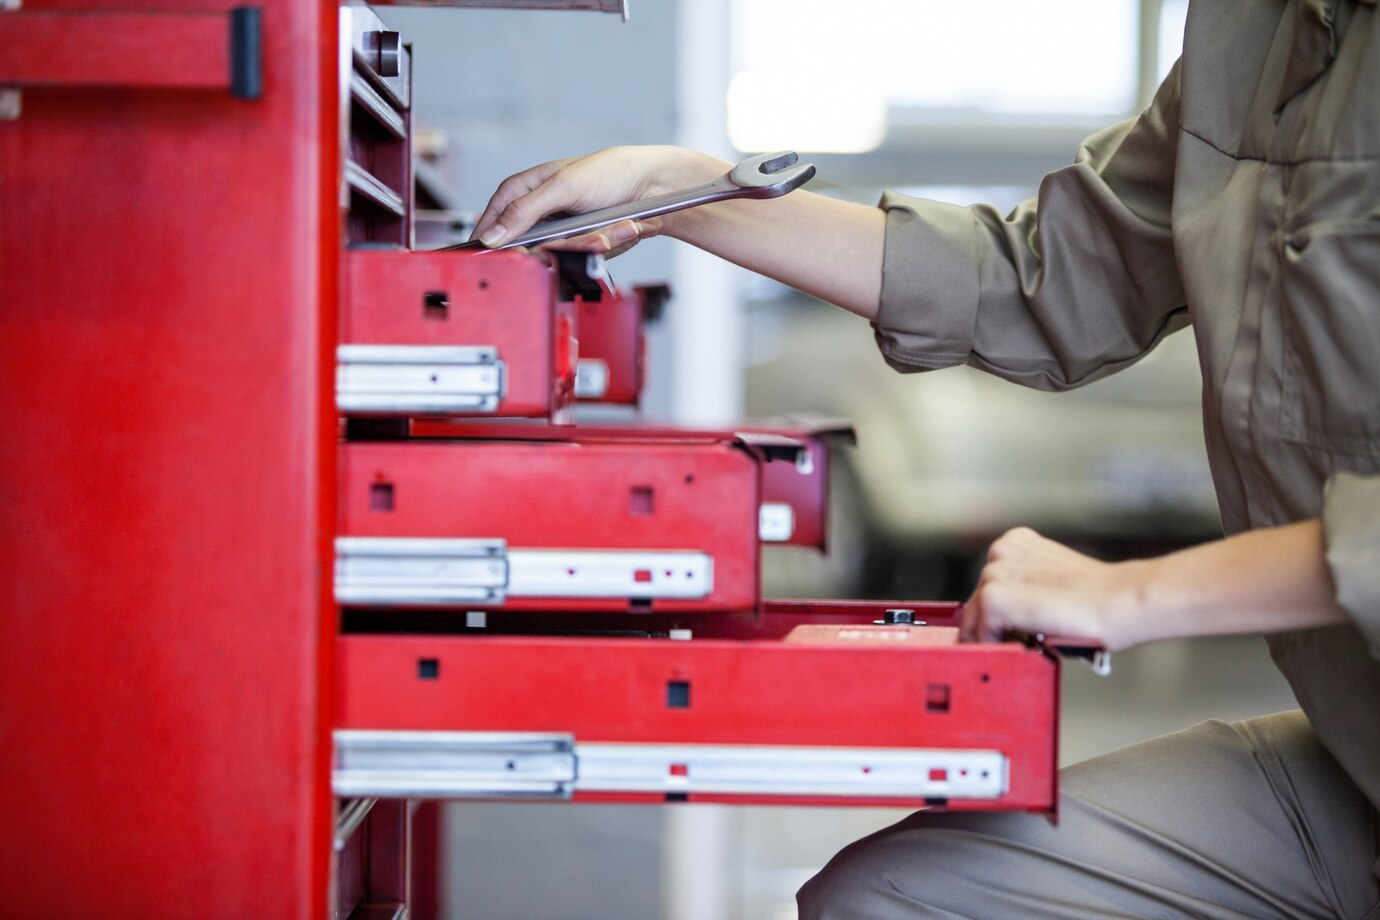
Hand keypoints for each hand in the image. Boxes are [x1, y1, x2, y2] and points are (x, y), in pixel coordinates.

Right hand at [469, 145, 727, 256]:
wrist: (657, 188)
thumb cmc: (612, 172)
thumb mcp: (563, 187)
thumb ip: (525, 211)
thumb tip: (492, 235)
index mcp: (529, 187)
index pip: (497, 214)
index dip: (492, 233)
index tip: (489, 252)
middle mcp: (546, 211)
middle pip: (533, 243)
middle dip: (562, 243)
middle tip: (584, 236)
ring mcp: (567, 229)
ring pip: (564, 253)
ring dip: (591, 243)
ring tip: (611, 229)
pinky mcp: (587, 242)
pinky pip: (587, 257)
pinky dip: (607, 245)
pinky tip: (621, 229)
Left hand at [962, 527, 1150, 650]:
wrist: (1119, 601)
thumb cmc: (1096, 597)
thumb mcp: (1051, 579)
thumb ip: (1025, 586)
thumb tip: (1005, 616)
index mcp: (1015, 543)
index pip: (986, 587)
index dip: (1000, 615)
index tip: (1015, 629)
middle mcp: (1001, 552)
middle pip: (977, 604)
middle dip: (996, 628)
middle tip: (1029, 639)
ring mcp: (995, 573)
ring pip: (977, 621)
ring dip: (999, 638)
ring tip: (1034, 641)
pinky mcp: (993, 598)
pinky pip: (981, 634)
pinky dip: (1001, 647)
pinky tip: (1029, 643)